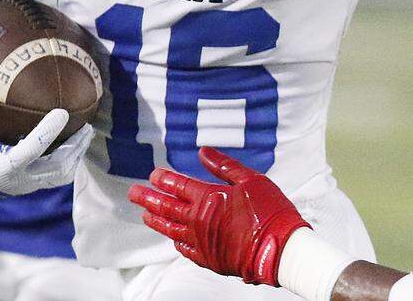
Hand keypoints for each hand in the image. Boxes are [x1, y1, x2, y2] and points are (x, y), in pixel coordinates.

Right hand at [0, 72, 92, 215]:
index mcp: (4, 166)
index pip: (31, 149)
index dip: (48, 131)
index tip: (63, 112)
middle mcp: (20, 180)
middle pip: (58, 166)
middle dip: (76, 147)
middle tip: (87, 125)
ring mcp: (27, 187)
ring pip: (62, 175)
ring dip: (76, 155)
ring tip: (86, 134)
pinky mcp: (31, 188)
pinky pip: (57, 177)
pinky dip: (69, 161)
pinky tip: (75, 144)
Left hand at [128, 147, 310, 285]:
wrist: (279, 249)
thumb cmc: (270, 212)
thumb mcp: (251, 180)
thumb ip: (224, 166)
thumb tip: (204, 152)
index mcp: (209, 199)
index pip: (178, 185)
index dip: (164, 179)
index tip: (153, 174)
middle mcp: (199, 221)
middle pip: (166, 207)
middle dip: (148, 198)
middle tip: (133, 192)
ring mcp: (201, 241)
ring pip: (170, 229)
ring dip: (155, 220)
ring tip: (145, 214)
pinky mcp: (208, 259)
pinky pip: (185, 249)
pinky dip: (175, 241)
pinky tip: (172, 238)